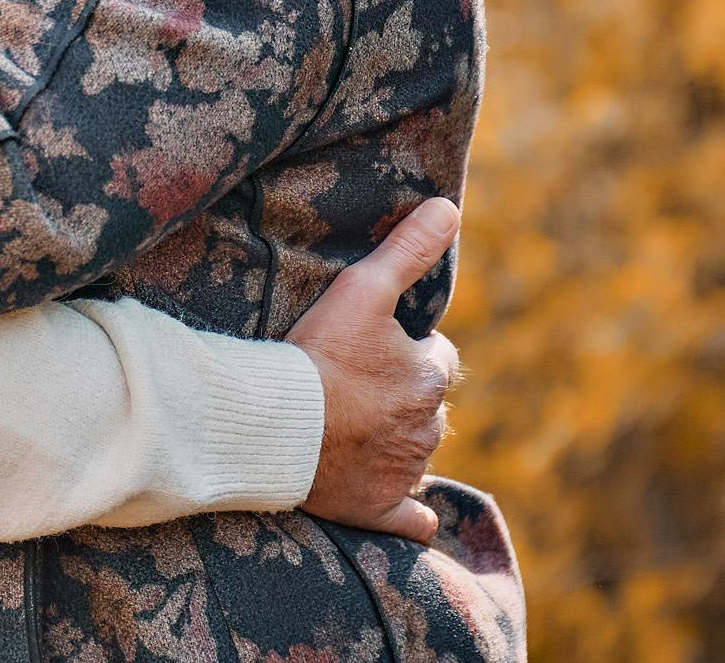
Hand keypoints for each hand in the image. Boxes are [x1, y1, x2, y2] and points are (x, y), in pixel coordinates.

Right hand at [286, 198, 462, 542]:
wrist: (274, 423)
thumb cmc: (317, 352)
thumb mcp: (363, 287)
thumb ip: (408, 248)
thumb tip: (450, 207)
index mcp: (428, 376)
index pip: (436, 356)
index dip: (407, 348)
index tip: (374, 346)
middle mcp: (426, 427)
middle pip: (425, 405)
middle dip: (402, 396)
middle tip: (356, 385)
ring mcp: (403, 471)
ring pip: (415, 452)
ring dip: (395, 441)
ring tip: (351, 427)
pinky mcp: (379, 508)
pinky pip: (410, 517)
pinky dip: (408, 512)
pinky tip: (404, 509)